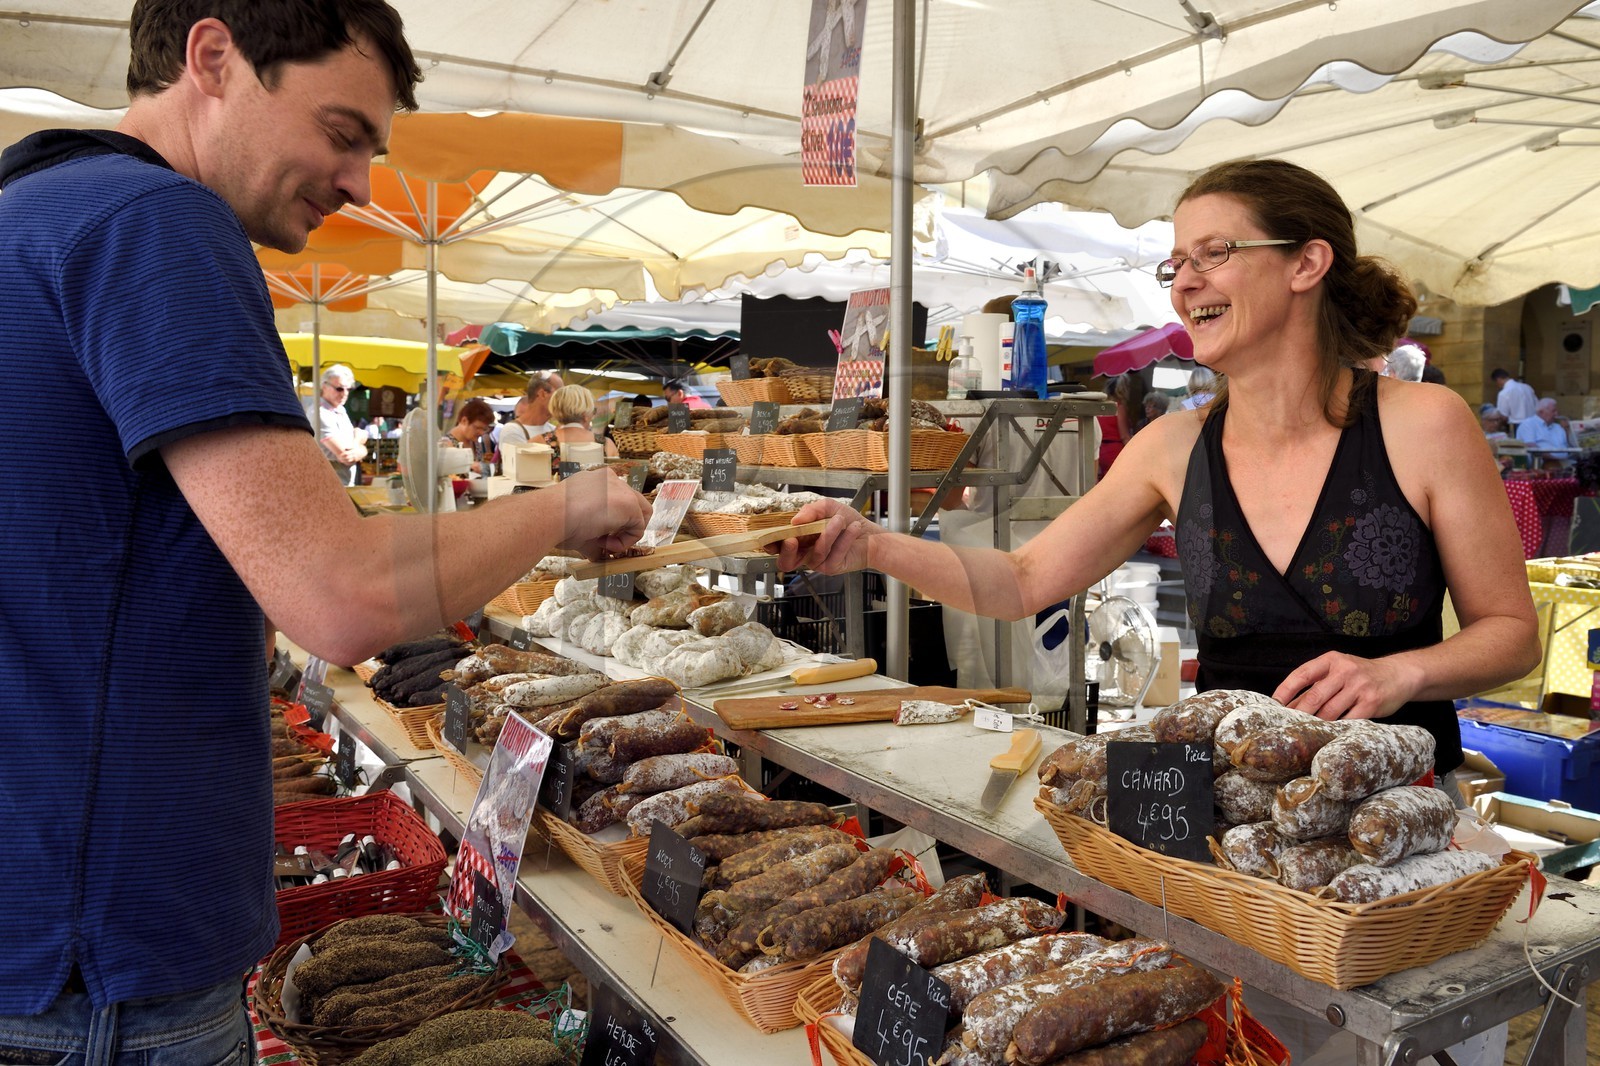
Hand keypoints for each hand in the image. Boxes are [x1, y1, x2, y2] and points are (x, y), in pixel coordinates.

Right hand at [551, 468, 650, 559]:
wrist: (551, 514)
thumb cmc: (555, 519)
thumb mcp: (577, 522)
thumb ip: (594, 534)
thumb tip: (599, 554)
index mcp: (596, 481)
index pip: (614, 500)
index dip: (610, 521)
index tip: (596, 534)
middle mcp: (610, 480)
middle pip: (631, 504)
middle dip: (622, 526)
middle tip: (605, 540)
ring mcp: (621, 489)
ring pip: (639, 515)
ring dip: (624, 534)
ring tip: (603, 543)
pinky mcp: (630, 503)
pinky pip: (638, 528)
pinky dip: (625, 541)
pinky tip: (604, 542)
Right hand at [775, 498, 877, 573]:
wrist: (869, 534)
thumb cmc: (847, 521)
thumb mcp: (828, 508)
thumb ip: (810, 510)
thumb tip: (795, 520)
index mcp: (799, 539)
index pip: (778, 546)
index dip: (770, 545)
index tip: (769, 539)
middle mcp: (805, 553)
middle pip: (786, 562)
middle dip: (786, 551)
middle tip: (792, 539)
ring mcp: (818, 563)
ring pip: (816, 552)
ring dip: (828, 533)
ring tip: (840, 520)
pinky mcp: (832, 568)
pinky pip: (834, 554)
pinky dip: (844, 538)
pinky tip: (853, 528)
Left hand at [1271, 652, 1422, 720]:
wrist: (1399, 674)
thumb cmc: (1361, 675)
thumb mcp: (1338, 671)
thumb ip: (1316, 685)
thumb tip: (1288, 707)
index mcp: (1331, 660)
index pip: (1302, 674)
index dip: (1285, 691)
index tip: (1274, 705)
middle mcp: (1345, 670)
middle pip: (1314, 696)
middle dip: (1299, 714)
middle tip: (1288, 726)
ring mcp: (1359, 686)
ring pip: (1330, 712)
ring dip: (1317, 725)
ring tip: (1306, 734)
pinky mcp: (1372, 703)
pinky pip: (1349, 721)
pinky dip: (1337, 729)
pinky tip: (1329, 736)